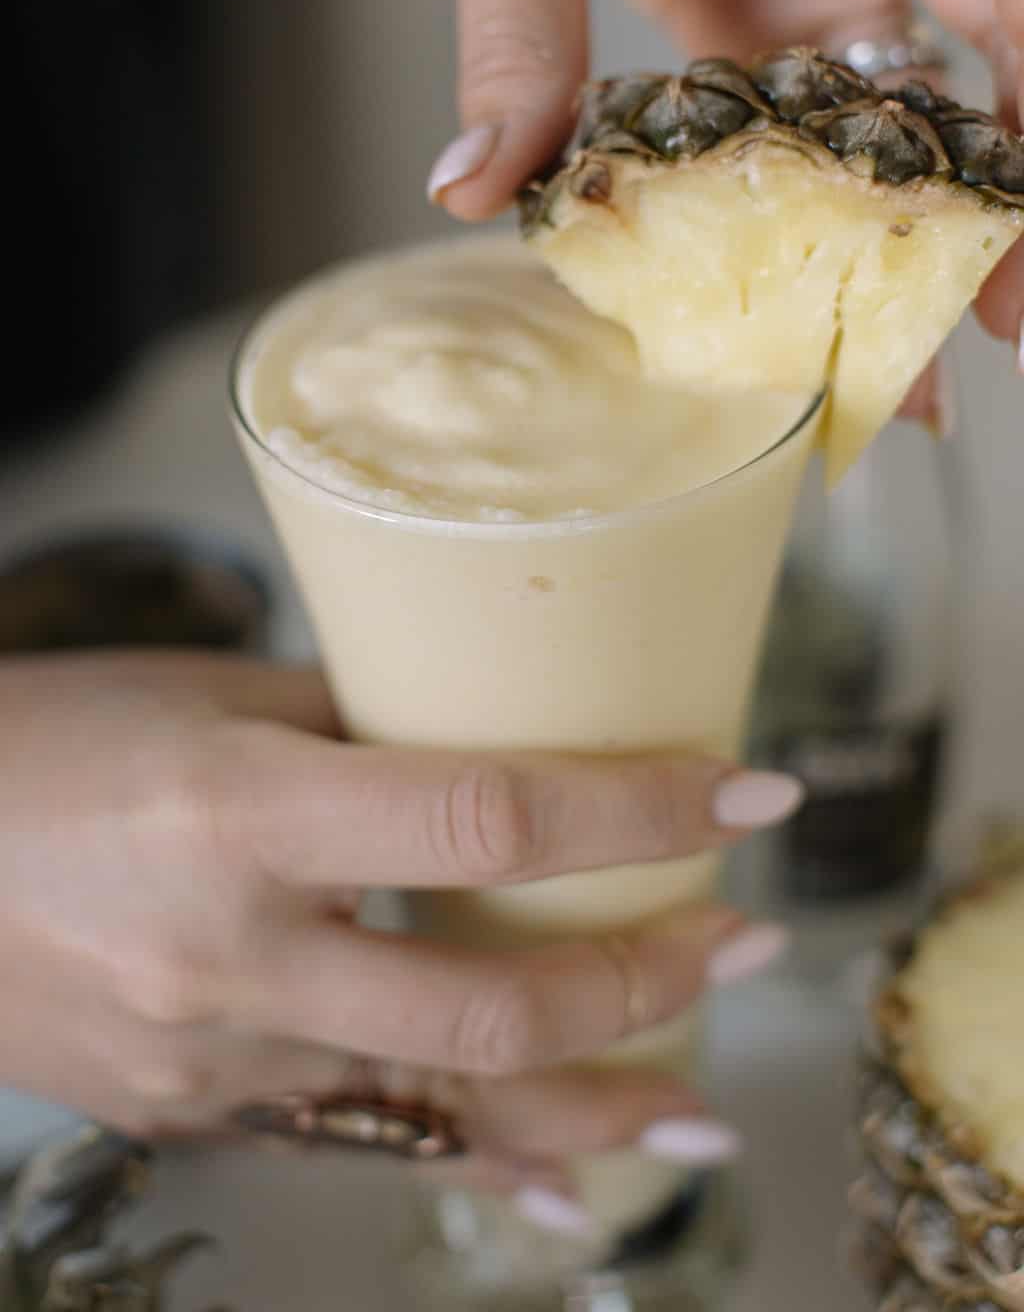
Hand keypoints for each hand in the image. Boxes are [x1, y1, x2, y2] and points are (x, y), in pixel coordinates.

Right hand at [0, 652, 794, 1221]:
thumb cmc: (52, 741)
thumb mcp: (215, 694)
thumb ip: (368, 725)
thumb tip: (506, 737)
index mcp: (238, 813)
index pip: (488, 816)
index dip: (639, 810)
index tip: (748, 792)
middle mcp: (232, 958)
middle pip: (491, 1007)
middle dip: (647, 981)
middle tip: (747, 940)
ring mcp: (214, 1062)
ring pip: (443, 1111)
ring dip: (592, 1107)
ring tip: (698, 1104)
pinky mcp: (197, 1115)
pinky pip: (363, 1146)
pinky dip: (474, 1162)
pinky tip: (562, 1186)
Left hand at [382, 0, 1023, 367]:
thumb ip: (514, 29)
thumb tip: (477, 183)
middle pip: (989, 20)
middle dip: (1013, 166)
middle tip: (1006, 309)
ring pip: (906, 90)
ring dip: (919, 213)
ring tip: (912, 340)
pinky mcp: (761, 11)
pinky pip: (817, 116)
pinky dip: (823, 203)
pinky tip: (815, 297)